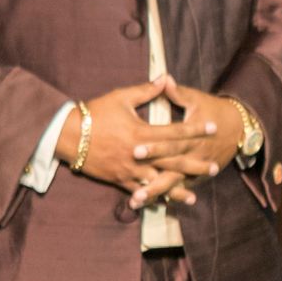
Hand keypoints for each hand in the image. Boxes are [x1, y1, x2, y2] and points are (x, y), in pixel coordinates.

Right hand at [60, 83, 227, 206]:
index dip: (196, 130)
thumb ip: (146, 90)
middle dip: (194, 165)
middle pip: (173, 161)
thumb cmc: (94, 113)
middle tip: (214, 168)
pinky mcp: (119, 179)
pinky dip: (152, 198)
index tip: (214, 128)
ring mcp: (129, 169)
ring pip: (158, 182)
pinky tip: (164, 203)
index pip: (175, 131)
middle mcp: (139, 154)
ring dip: (176, 190)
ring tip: (193, 196)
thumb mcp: (121, 98)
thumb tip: (165, 77)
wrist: (66, 135)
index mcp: (142, 132)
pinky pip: (139, 192)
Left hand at [132, 78, 245, 209]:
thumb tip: (163, 78)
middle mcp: (193, 155)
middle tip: (132, 186)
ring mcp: (195, 168)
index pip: (170, 142)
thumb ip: (177, 92)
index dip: (154, 147)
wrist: (239, 127)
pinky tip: (149, 204)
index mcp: (191, 136)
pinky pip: (179, 188)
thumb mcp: (196, 99)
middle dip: (151, 179)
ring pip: (173, 183)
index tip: (135, 150)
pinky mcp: (196, 176)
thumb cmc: (214, 109)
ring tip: (135, 202)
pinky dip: (166, 196)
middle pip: (169, 169)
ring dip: (154, 193)